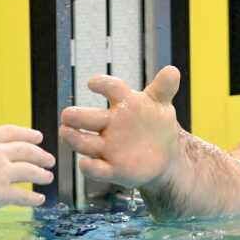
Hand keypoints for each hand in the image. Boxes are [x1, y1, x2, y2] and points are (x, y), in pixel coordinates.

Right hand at [59, 66, 180, 188]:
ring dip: (75, 139)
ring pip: (86, 143)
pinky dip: (91, 168)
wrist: (164, 155)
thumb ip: (165, 88)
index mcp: (123, 104)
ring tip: (66, 133)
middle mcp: (109, 124)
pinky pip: (98, 169)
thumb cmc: (156, 123)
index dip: (103, 85)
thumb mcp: (162, 105)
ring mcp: (108, 147)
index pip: (111, 89)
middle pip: (89, 118)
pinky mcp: (112, 169)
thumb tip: (172, 70)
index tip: (93, 83)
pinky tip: (86, 164)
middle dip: (77, 117)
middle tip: (67, 115)